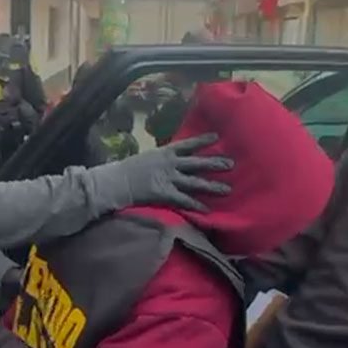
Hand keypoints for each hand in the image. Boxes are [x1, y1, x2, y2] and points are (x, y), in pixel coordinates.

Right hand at [109, 133, 232, 211]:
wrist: (116, 181)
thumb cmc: (127, 169)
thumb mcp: (146, 157)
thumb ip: (160, 159)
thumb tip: (169, 159)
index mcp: (164, 152)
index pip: (187, 144)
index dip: (202, 140)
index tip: (216, 137)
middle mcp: (170, 164)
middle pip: (197, 162)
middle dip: (214, 163)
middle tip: (231, 164)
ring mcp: (169, 179)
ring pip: (195, 182)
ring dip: (212, 186)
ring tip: (227, 190)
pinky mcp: (165, 193)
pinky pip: (184, 200)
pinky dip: (196, 205)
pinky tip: (207, 210)